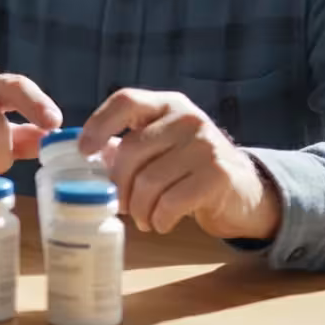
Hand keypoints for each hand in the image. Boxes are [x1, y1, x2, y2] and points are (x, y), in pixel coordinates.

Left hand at [78, 89, 280, 240]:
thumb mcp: (159, 148)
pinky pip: (171, 202)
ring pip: (149, 182)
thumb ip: (124, 147)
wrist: (242, 189)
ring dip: (139, 209)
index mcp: (166, 104)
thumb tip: (82, 157)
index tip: (83, 152)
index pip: (126, 101)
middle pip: (131, 151)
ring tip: (143, 218)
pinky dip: (159, 219)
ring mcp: (206, 144)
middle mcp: (187, 118)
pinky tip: (161, 223)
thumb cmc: (188, 168)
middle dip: (118, 186)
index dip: (99, 124)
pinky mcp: (218, 174)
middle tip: (121, 206)